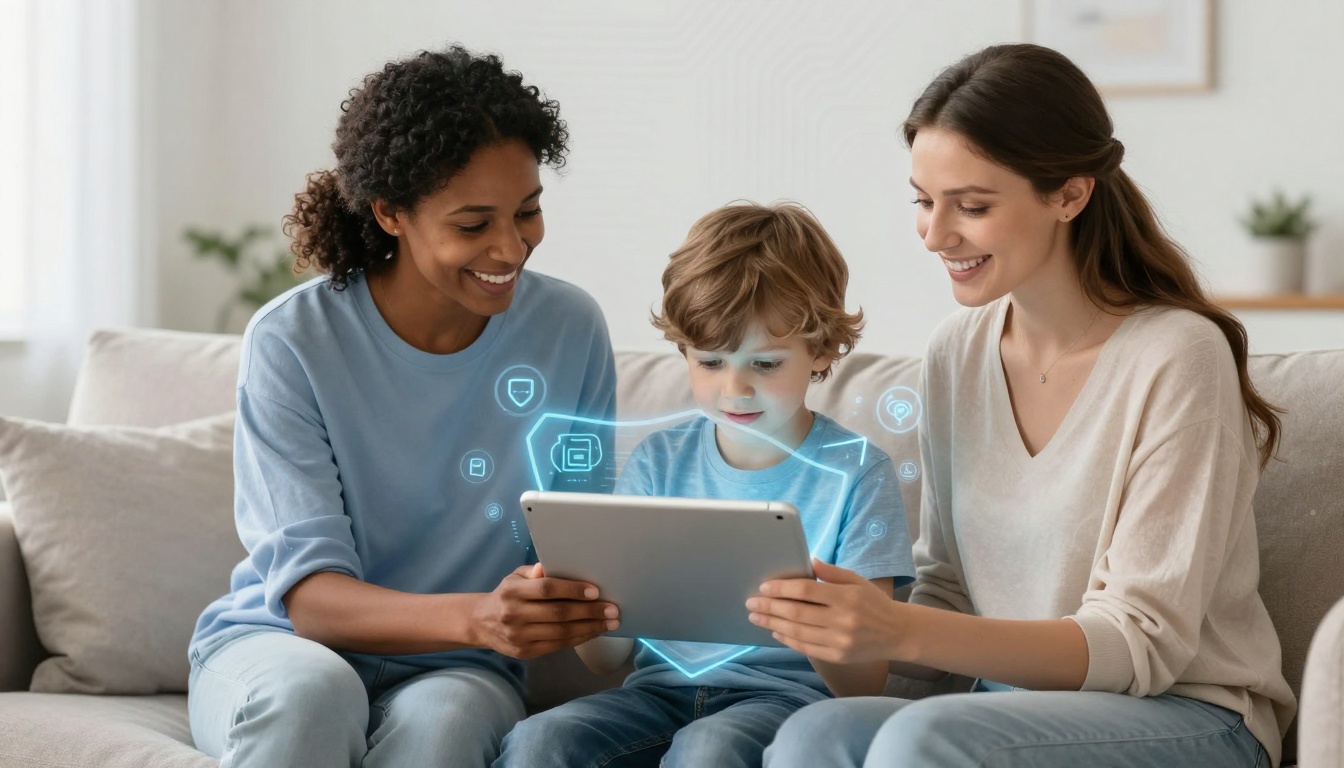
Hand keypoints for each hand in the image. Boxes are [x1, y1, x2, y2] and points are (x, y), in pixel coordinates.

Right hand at [471, 564, 618, 658]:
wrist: (482, 623)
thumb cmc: (506, 594)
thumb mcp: (514, 577)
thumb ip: (532, 573)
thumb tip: (549, 567)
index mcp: (512, 592)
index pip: (546, 589)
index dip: (572, 590)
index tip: (596, 591)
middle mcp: (514, 615)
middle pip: (558, 613)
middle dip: (589, 612)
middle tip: (613, 610)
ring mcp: (519, 637)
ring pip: (561, 633)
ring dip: (590, 628)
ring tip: (610, 623)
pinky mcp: (525, 652)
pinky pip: (558, 646)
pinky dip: (579, 638)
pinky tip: (593, 632)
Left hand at [746, 559, 899, 664]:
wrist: (897, 633)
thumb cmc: (873, 603)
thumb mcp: (857, 581)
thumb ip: (832, 572)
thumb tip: (809, 561)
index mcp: (847, 597)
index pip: (806, 590)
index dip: (782, 588)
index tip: (763, 587)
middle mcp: (843, 620)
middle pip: (797, 613)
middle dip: (769, 607)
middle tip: (751, 603)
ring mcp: (840, 641)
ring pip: (798, 632)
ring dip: (772, 624)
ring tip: (756, 617)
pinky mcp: (838, 657)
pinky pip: (806, 648)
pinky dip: (788, 639)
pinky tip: (775, 631)